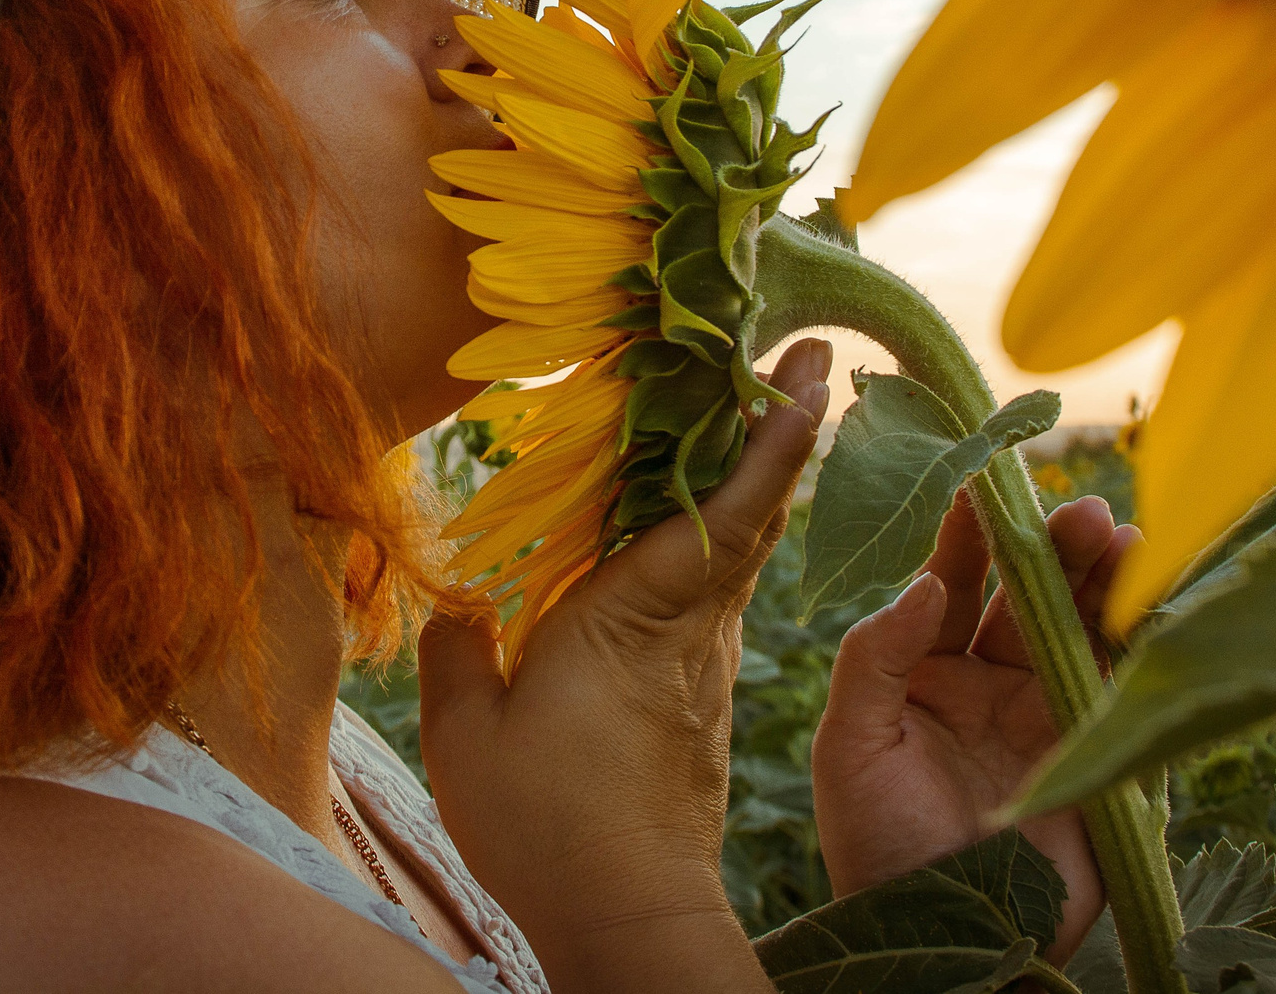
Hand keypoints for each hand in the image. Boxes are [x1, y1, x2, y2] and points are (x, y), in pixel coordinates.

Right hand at [417, 338, 834, 993]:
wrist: (628, 918)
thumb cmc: (546, 826)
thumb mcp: (468, 738)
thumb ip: (460, 652)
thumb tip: (463, 604)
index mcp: (635, 618)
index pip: (721, 512)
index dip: (769, 440)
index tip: (806, 375)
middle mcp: (689, 631)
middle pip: (753, 513)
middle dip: (787, 429)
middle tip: (816, 356)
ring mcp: (705, 666)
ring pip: (743, 553)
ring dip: (762, 477)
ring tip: (773, 409)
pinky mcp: (702, 700)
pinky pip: (721, 597)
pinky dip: (731, 538)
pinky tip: (711, 525)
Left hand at [810, 490, 1135, 962]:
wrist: (943, 941)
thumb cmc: (875, 846)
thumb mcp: (849, 746)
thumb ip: (877, 657)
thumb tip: (929, 583)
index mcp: (921, 671)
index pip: (950, 582)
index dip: (971, 532)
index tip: (986, 481)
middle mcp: (985, 683)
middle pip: (1027, 595)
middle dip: (1054, 547)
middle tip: (1083, 509)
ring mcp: (1043, 716)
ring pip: (1078, 627)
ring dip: (1101, 580)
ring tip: (1124, 536)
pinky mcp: (1090, 752)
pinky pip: (1118, 682)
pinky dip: (1138, 638)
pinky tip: (1151, 598)